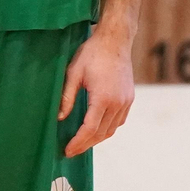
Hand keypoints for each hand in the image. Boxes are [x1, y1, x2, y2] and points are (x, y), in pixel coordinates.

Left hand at [58, 29, 134, 158]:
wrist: (115, 39)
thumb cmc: (92, 53)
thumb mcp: (74, 73)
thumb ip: (67, 97)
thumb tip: (59, 118)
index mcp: (103, 98)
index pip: (89, 129)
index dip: (78, 143)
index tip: (67, 150)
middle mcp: (118, 103)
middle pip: (101, 133)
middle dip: (85, 145)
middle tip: (71, 151)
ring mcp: (126, 101)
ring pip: (111, 129)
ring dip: (97, 139)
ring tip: (82, 143)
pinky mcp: (129, 98)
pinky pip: (119, 121)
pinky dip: (107, 129)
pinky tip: (97, 129)